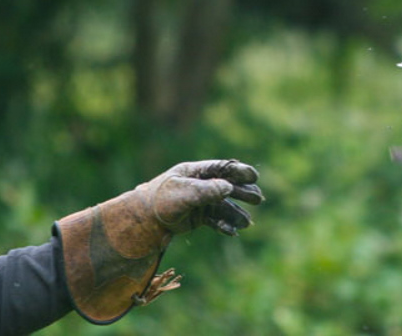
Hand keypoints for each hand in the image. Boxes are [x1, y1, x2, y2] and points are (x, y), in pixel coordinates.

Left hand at [147, 160, 263, 235]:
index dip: (239, 171)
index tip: (254, 176)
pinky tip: (232, 232)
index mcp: (194, 172)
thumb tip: (229, 187)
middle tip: (258, 199)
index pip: (221, 169)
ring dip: (236, 213)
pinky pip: (216, 219)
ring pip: (223, 206)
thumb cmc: (159, 202)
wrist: (142, 222)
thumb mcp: (183, 194)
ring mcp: (200, 201)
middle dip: (243, 192)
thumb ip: (206, 191)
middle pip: (227, 186)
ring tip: (248, 223)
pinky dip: (225, 225)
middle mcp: (199, 185)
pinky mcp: (198, 217)